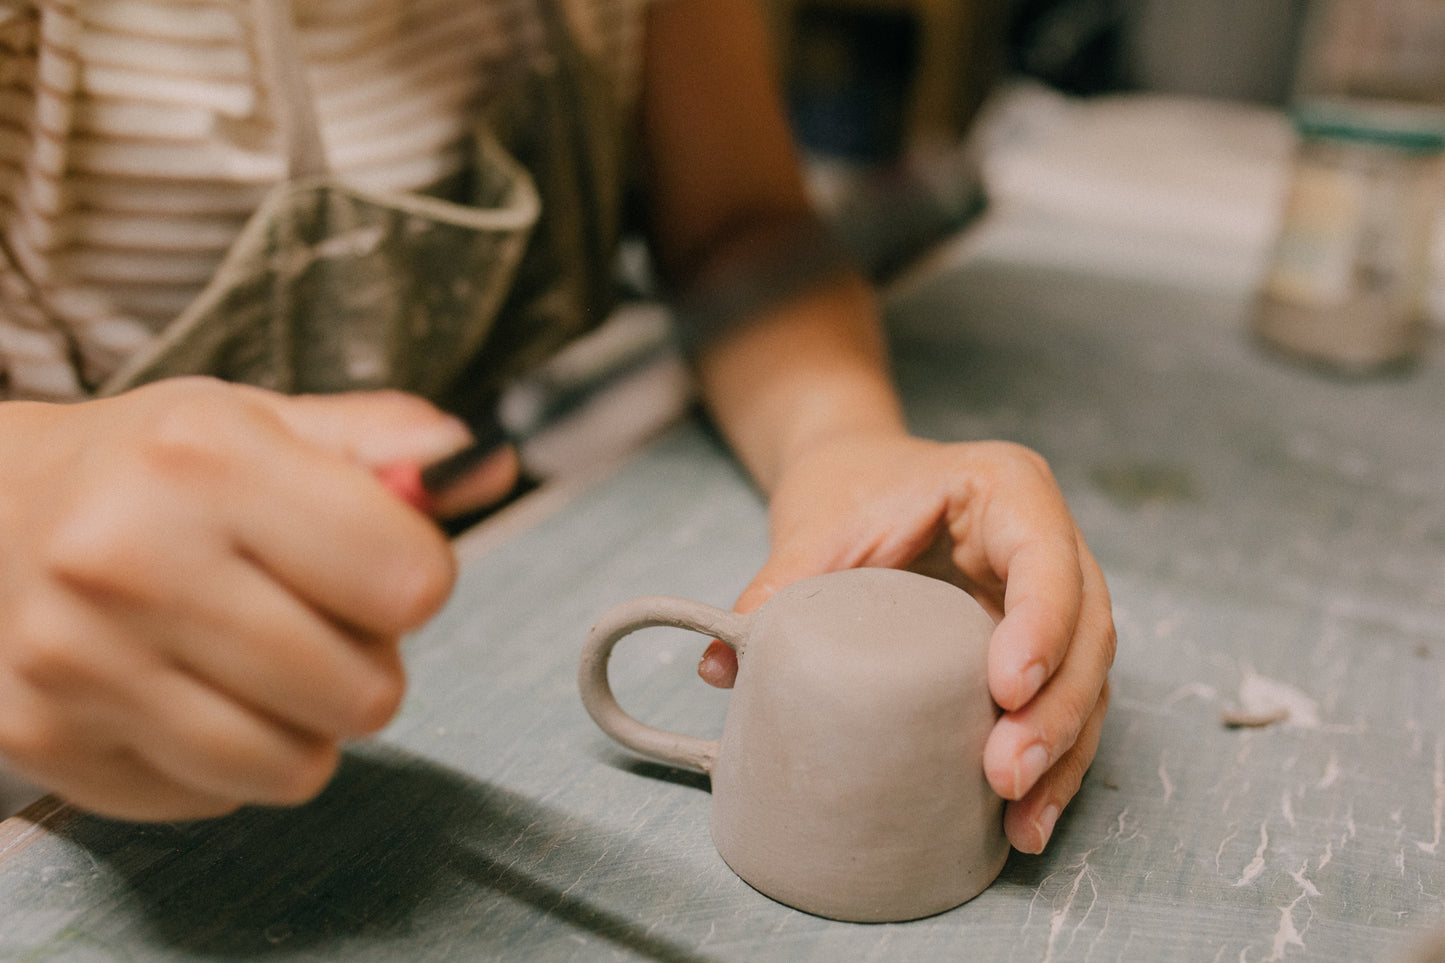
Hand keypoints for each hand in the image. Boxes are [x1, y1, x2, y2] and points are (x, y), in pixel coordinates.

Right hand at [0, 378, 488, 820]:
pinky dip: (227, 759)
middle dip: (368, 661)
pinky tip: (190, 687)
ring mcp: (78, 662)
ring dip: (306, 724)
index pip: (409, 583)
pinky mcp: (47, 740)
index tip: (379, 562)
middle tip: (315, 617)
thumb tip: (486, 466)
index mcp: (207, 459)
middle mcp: (131, 561)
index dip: (417, 577)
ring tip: (261, 658)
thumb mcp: (266, 420)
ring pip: (297, 768)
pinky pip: (217, 798)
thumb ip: (388, 441)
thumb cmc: (152, 467)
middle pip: (366, 694)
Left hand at [698, 430, 1114, 853]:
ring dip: (1062, 753)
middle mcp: (1048, 541)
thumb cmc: (849, 489)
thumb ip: (779, 585)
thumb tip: (725, 667)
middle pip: (1086, 629)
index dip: (1041, 624)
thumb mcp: (815, 528)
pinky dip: (1053, 762)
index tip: (1005, 689)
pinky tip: (1027, 819)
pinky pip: (1064, 704)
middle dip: (1055, 710)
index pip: (1046, 559)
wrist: (860, 476)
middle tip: (1005, 775)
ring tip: (1023, 820)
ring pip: (1088, 678)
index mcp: (1008, 489)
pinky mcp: (1041, 646)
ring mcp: (1055, 597)